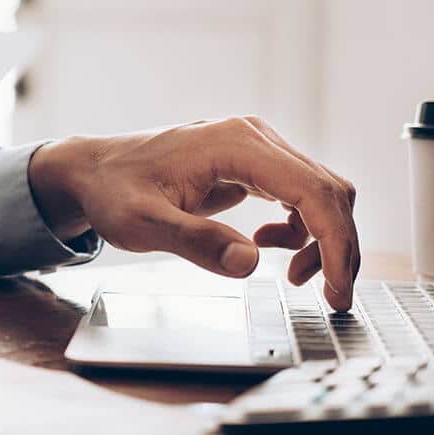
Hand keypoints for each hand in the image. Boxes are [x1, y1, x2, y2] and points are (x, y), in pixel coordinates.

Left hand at [28, 117, 358, 310]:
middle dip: (337, 246)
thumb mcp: (142, 224)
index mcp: (235, 144)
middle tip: (332, 298)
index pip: (311, 190)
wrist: (95, 170)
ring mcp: (256, 146)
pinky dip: (301, 228)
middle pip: (327, 189)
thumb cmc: (113, 190)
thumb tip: (248, 261)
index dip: (334, 242)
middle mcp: (254, 137)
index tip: (337, 289)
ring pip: (320, 191)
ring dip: (321, 238)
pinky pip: (299, 194)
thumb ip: (195, 241)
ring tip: (292, 276)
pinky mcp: (253, 162)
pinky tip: (266, 245)